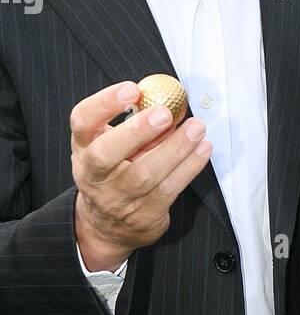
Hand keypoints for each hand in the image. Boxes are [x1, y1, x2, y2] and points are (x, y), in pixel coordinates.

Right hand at [72, 81, 212, 270]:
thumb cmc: (113, 172)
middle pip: (105, 154)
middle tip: (164, 113)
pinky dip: (189, 167)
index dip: (104, 103)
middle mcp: (93, 175)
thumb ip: (137, 123)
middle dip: (136, 131)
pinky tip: (202, 149)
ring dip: (175, 149)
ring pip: (144, 174)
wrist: (108, 225)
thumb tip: (172, 100)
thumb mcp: (113, 144)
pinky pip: (169, 189)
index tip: (132, 89)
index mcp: (84, 148)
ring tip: (196, 128)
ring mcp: (116, 198)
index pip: (82, 121)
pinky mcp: (143, 215)